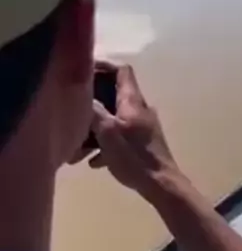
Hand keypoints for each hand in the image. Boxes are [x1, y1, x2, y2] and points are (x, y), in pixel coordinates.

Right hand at [90, 63, 180, 202]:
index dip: (102, 66)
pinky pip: (118, 136)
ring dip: (94, 130)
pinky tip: (93, 162)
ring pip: (113, 119)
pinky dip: (104, 144)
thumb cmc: (134, 157)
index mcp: (133, 101)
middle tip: (71, 112)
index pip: (121, 70)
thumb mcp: (108, 132)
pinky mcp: (141, 143)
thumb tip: (83, 95)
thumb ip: (94, 111)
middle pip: (113, 94)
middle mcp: (139, 109)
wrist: (160, 184)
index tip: (82, 72)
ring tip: (76, 149)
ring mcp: (141, 126)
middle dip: (91, 103)